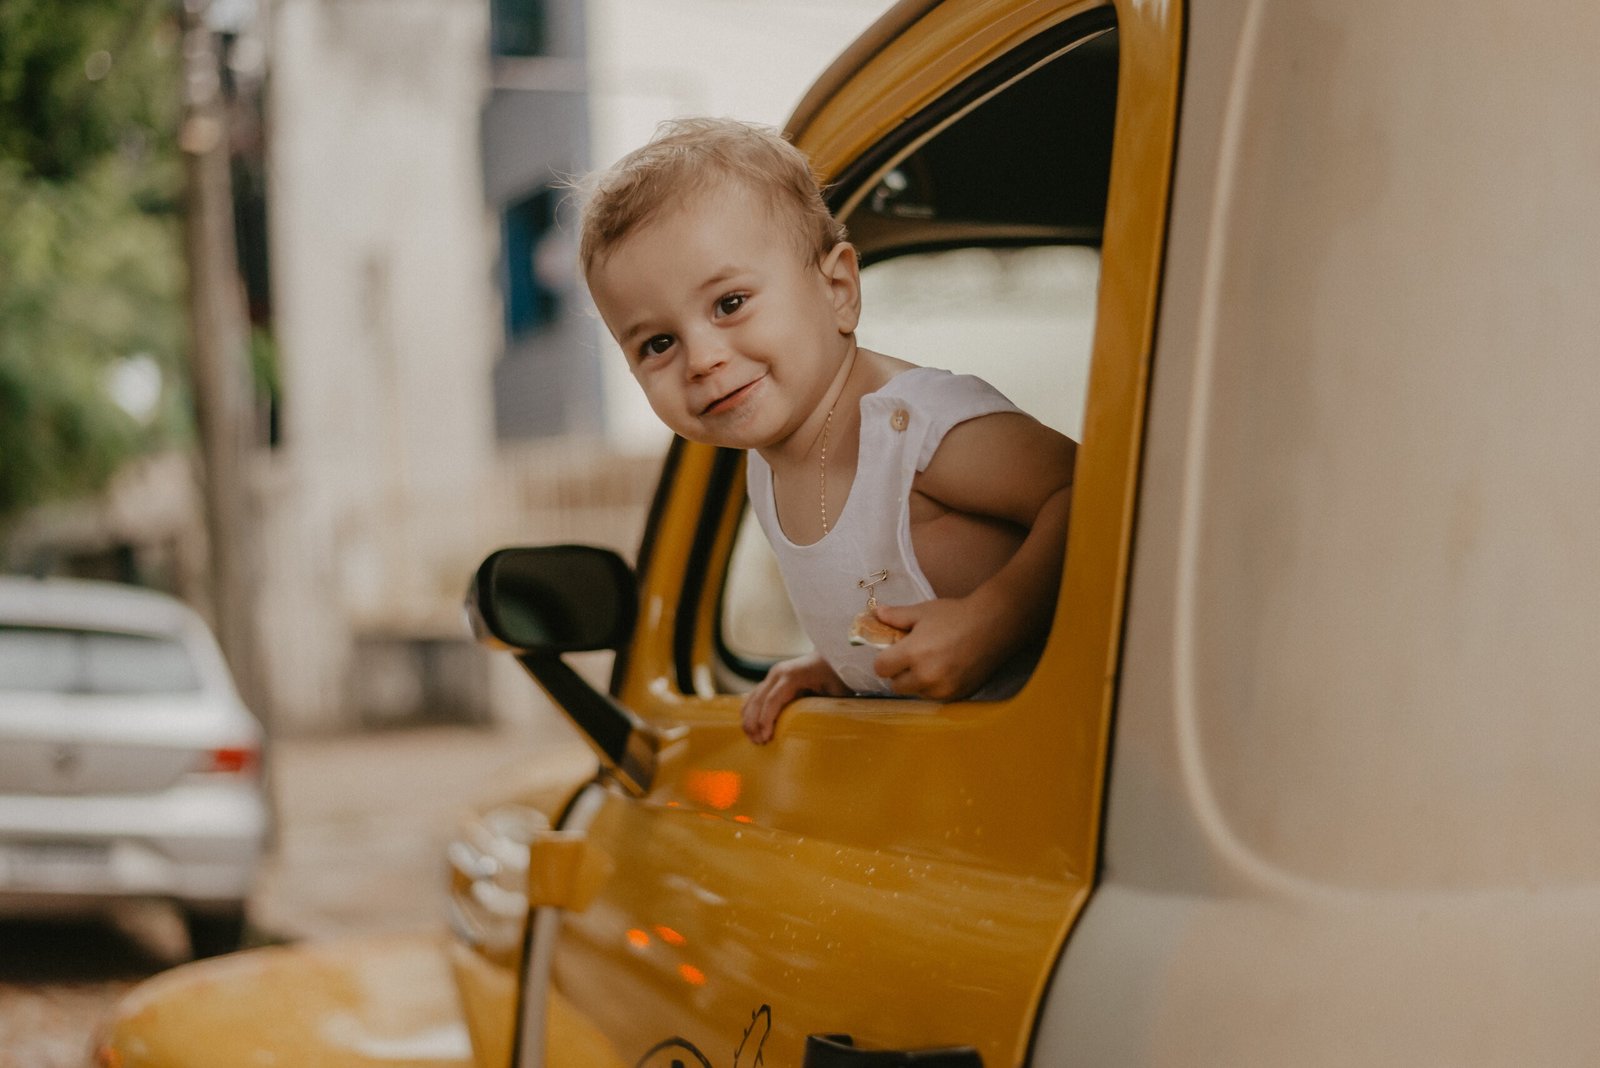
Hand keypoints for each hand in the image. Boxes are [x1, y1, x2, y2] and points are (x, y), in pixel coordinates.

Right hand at [741, 652, 848, 744]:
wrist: (832, 657)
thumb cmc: (836, 676)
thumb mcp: (835, 691)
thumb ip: (827, 707)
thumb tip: (821, 731)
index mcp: (792, 675)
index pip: (772, 699)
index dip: (766, 719)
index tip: (766, 738)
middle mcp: (778, 673)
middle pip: (758, 700)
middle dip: (754, 723)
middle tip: (758, 743)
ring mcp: (772, 675)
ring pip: (752, 698)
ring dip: (749, 719)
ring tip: (753, 739)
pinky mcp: (771, 680)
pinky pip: (755, 696)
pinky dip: (750, 712)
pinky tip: (751, 727)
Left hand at [870, 595, 1016, 700]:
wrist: (994, 625)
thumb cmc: (956, 615)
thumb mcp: (923, 612)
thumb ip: (895, 617)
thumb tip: (875, 614)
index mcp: (913, 653)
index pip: (881, 668)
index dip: (884, 659)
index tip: (893, 651)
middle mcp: (926, 676)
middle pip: (895, 685)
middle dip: (899, 672)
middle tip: (913, 656)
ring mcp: (943, 689)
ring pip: (915, 692)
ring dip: (917, 682)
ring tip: (932, 662)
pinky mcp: (957, 696)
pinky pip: (934, 697)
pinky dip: (934, 687)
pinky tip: (946, 669)